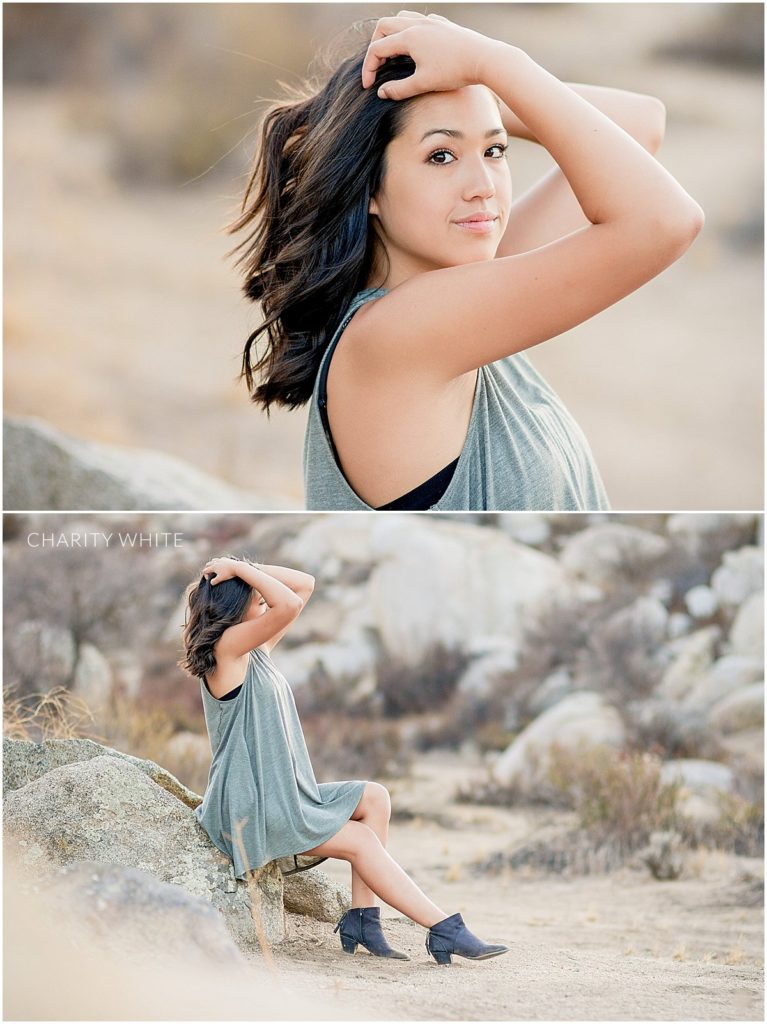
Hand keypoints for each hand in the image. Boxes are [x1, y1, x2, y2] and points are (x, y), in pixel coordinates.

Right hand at [202, 557, 242, 584]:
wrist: (237, 567)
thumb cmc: (228, 573)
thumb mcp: (220, 579)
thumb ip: (214, 581)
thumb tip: (211, 583)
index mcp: (213, 567)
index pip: (205, 570)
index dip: (205, 576)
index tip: (210, 579)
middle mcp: (216, 562)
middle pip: (208, 564)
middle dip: (207, 569)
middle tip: (210, 574)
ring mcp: (220, 559)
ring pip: (213, 560)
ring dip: (212, 564)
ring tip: (214, 569)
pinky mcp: (225, 559)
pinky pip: (220, 559)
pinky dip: (218, 562)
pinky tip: (221, 565)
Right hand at [361, 11, 498, 100]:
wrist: (484, 59)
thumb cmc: (455, 71)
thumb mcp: (423, 84)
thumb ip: (399, 89)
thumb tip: (382, 92)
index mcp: (409, 37)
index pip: (377, 49)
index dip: (369, 69)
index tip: (369, 86)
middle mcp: (417, 24)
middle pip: (384, 27)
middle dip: (375, 46)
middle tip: (377, 66)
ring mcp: (431, 22)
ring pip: (401, 18)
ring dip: (391, 34)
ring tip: (393, 54)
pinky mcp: (443, 24)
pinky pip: (419, 20)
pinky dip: (409, 30)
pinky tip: (416, 46)